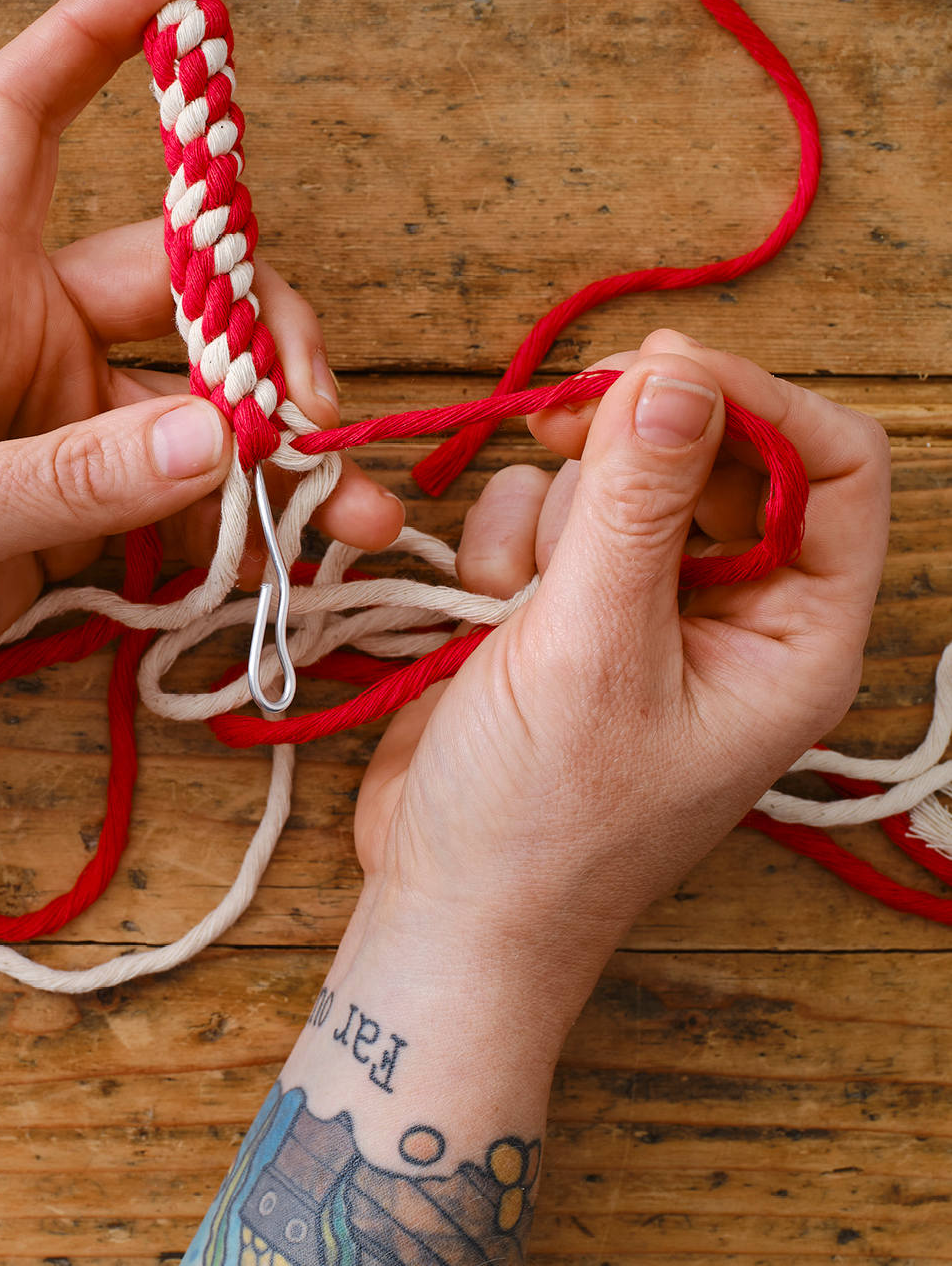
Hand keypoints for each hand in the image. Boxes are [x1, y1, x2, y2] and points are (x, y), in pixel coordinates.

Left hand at [0, 0, 401, 795]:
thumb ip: (70, 480)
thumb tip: (226, 436)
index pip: (17, 122)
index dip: (89, 38)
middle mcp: (10, 339)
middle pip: (169, 276)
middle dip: (259, 328)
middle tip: (310, 412)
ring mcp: (43, 428)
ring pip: (192, 396)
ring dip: (273, 441)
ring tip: (343, 508)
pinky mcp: (58, 513)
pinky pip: (174, 489)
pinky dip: (242, 514)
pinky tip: (301, 549)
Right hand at [351, 331, 888, 1019]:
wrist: (443, 904)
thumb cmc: (542, 817)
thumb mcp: (594, 651)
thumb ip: (634, 505)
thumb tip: (675, 372)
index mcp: (795, 637)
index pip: (828, 468)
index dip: (755, 400)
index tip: (657, 366)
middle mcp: (730, 615)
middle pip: (712, 455)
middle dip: (632, 441)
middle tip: (559, 421)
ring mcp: (639, 611)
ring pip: (612, 478)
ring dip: (551, 511)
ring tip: (515, 600)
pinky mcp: (557, 611)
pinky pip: (539, 515)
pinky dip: (501, 544)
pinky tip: (482, 612)